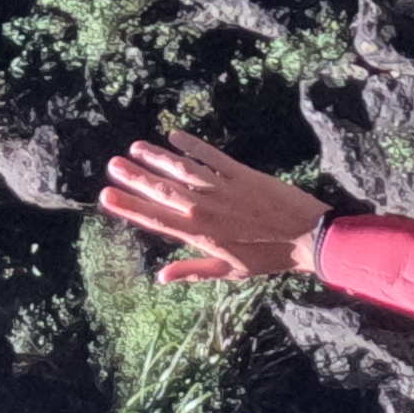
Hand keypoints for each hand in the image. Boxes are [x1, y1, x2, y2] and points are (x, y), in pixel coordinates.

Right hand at [98, 131, 324, 286]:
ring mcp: (222, 188)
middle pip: (162, 191)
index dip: (130, 207)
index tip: (107, 196)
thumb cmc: (268, 258)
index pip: (157, 220)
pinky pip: (209, 154)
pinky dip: (191, 144)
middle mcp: (206, 210)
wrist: (306, 237)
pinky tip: (173, 135)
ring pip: (181, 169)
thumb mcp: (229, 272)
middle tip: (112, 165)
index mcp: (201, 235)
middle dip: (135, 177)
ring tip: (134, 147)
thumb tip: (160, 277)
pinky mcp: (240, 172)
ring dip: (157, 157)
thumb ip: (193, 271)